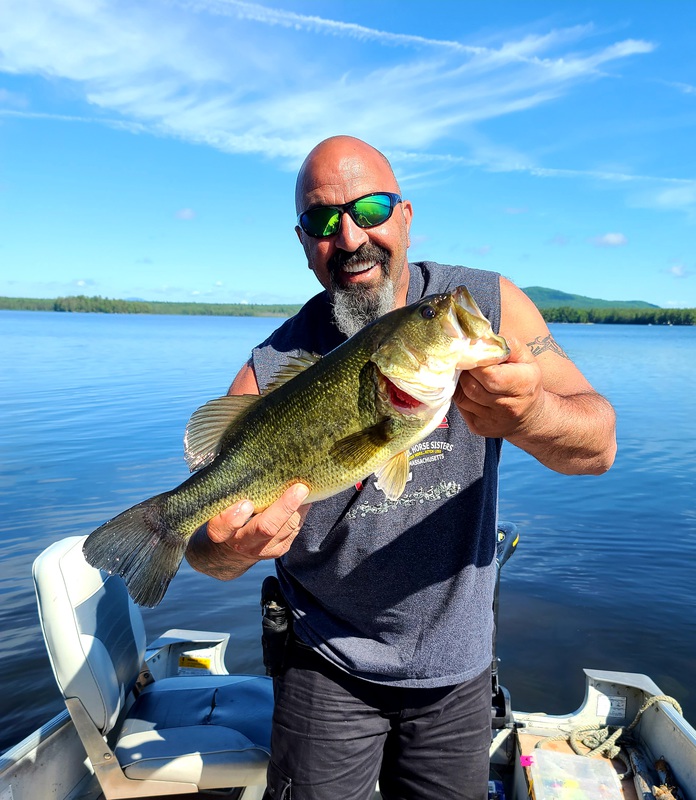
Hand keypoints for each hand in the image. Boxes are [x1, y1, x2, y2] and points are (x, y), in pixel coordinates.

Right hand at [186, 483, 310, 579]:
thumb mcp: (218, 505)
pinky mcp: (279, 549)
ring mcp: (263, 549)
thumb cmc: (225, 513)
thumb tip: (245, 459)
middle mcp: (242, 543)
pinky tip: (305, 497)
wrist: (232, 547)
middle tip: (299, 488)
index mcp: (220, 532)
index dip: (233, 518)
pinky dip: (301, 511)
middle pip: (265, 528)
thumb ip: (227, 491)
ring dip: (298, 507)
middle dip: (284, 507)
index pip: (220, 529)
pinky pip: (295, 529)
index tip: (246, 504)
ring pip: (286, 529)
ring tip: (305, 487)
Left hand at [454, 336, 544, 439]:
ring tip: (467, 373)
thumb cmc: (526, 380)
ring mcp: (492, 421)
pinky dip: (460, 394)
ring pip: (462, 396)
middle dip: (466, 370)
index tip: (472, 352)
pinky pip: (460, 406)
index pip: (490, 374)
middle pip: (472, 385)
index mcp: (523, 385)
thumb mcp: (525, 358)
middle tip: (464, 360)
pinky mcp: (479, 428)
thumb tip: (480, 337)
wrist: (530, 417)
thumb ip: (505, 344)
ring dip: (461, 382)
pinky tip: (469, 388)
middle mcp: (508, 407)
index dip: (476, 362)